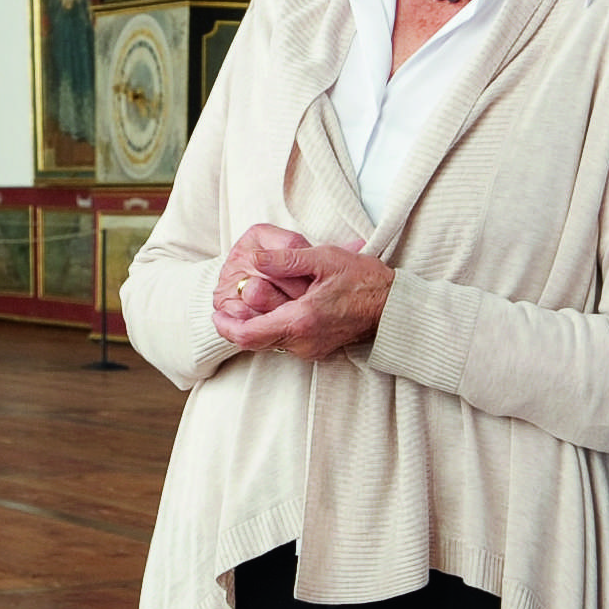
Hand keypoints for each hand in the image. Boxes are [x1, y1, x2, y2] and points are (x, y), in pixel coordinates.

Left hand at [215, 238, 392, 362]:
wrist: (393, 306)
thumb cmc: (363, 279)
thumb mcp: (323, 259)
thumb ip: (284, 260)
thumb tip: (253, 258)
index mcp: (300, 321)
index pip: (248, 335)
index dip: (225, 326)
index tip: (216, 314)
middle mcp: (302, 343)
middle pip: (254, 341)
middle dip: (238, 323)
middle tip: (228, 304)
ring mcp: (310, 350)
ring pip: (270, 342)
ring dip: (258, 323)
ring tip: (254, 300)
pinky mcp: (317, 350)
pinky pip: (286, 342)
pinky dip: (275, 326)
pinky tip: (279, 306)